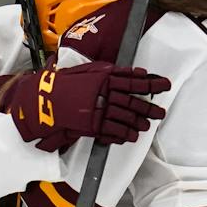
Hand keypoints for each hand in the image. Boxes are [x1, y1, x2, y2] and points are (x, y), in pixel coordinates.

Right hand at [1, 61, 169, 150]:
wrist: (42, 99)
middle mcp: (101, 93)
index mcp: (102, 76)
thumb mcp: (86, 70)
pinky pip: (111, 131)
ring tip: (147, 125)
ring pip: (124, 117)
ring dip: (137, 122)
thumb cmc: (64, 83)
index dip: (151, 84)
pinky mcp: (89, 125)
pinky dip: (122, 134)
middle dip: (148, 108)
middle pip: (132, 101)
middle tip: (161, 112)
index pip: (132, 80)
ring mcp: (96, 109)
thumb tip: (135, 73)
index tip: (164, 85)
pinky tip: (131, 136)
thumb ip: (110, 71)